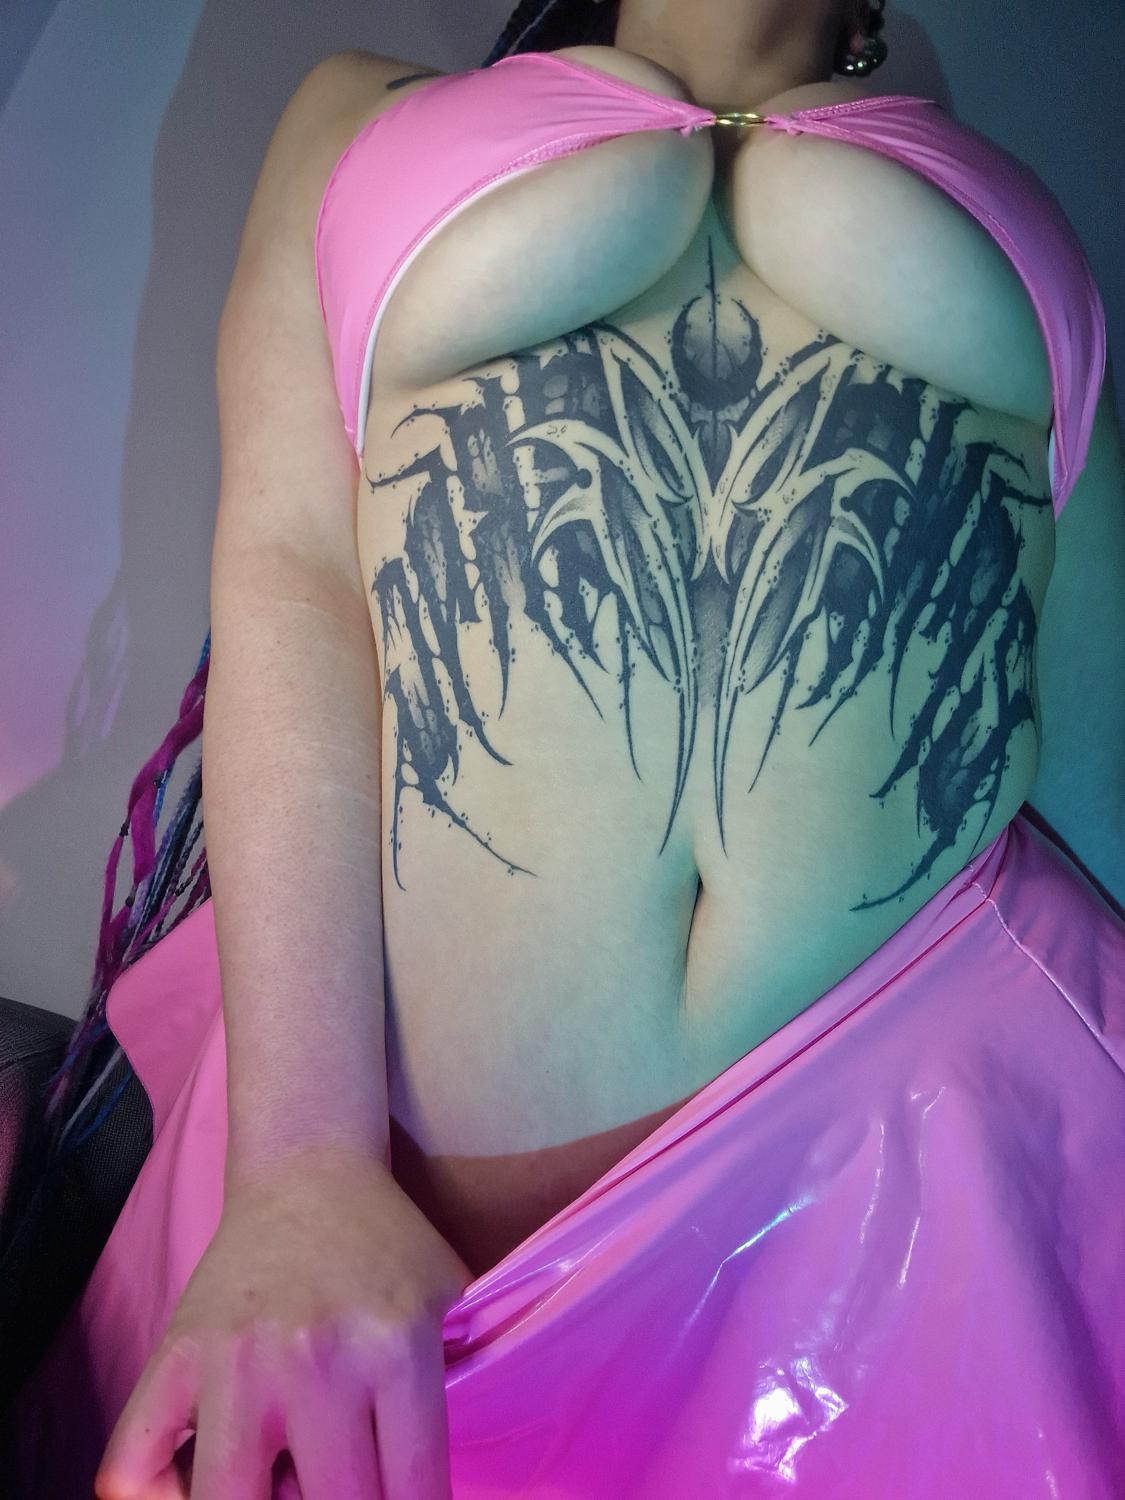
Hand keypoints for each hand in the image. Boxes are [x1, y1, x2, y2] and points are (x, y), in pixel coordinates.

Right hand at [93, 1147, 474, 1498]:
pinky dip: (158, 1497)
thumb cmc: (386, 1243)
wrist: (307, 1169)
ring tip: (277, 1485)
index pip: (413, 1495)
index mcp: (396, 1349)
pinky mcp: (174, 1355)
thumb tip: (439, 1488)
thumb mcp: (452, 1298)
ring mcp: (235, 1362)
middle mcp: (315, 1360)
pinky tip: (198, 1483)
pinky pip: (132, 1468)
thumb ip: (463, 1387)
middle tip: (343, 1485)